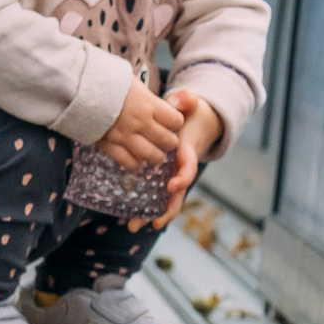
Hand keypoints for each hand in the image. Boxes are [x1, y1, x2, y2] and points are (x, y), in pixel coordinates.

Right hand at [96, 77, 183, 170]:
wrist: (78, 87)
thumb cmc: (107, 82)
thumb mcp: (134, 83)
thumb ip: (150, 99)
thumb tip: (168, 106)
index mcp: (148, 104)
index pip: (175, 121)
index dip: (176, 122)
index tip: (172, 122)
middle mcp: (139, 122)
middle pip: (167, 140)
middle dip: (170, 142)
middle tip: (167, 141)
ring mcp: (124, 135)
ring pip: (150, 155)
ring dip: (157, 157)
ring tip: (157, 155)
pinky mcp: (109, 145)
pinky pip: (128, 161)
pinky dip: (136, 163)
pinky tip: (138, 161)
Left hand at [146, 87, 222, 229]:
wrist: (194, 125)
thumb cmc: (189, 115)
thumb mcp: (190, 106)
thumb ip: (188, 100)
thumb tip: (187, 97)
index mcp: (187, 154)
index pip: (188, 169)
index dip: (182, 178)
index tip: (172, 186)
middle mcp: (180, 170)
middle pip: (177, 195)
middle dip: (165, 210)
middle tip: (152, 222)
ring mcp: (171, 177)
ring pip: (164, 201)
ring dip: (150, 214)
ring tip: (133, 226)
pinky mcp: (161, 179)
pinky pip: (154, 196)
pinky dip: (143, 208)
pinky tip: (128, 218)